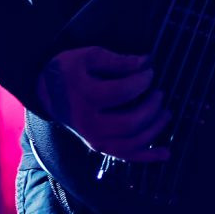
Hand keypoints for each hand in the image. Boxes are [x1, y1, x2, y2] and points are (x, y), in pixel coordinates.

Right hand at [34, 47, 170, 160]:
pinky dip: (148, 156)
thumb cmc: (71, 70)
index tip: (150, 71)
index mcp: (85, 97)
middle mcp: (89, 123)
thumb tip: (146, 62)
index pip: (122, 92)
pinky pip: (126, 156)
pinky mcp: (99, 146)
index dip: (142, 81)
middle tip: (160, 92)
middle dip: (152, 108)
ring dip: (155, 129)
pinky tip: (166, 153)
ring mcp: (94, 139)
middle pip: (130, 123)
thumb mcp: (90, 57)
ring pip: (131, 144)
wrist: (48, 92)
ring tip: (166, 113)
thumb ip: (118, 61)